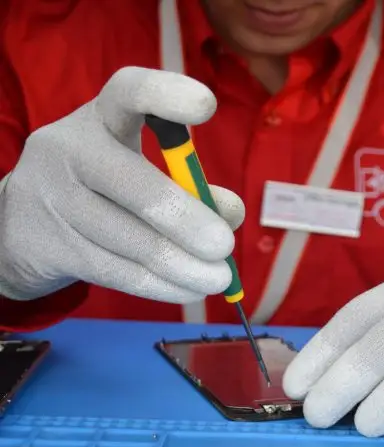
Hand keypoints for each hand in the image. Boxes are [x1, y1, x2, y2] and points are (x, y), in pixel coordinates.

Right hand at [0, 66, 243, 302]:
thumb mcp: (144, 169)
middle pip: (135, 184)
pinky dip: (160, 284)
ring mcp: (52, 198)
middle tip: (224, 246)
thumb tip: (231, 213)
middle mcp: (70, 149)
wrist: (23, 224)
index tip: (206, 105)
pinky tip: (189, 289)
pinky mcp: (48, 245)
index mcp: (101, 117)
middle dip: (186, 220)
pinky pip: (116, 270)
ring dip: (182, 265)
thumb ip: (191, 185)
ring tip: (218, 278)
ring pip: (130, 238)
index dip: (165, 94)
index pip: (128, 92)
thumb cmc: (105, 187)